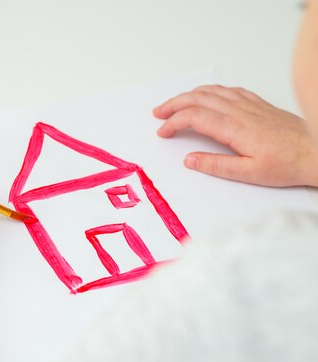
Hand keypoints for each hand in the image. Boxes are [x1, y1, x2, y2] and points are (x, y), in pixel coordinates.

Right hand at [153, 85, 317, 186]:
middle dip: (173, 104)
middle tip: (158, 113)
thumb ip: (216, 165)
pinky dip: (211, 90)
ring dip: (188, 95)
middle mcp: (239, 111)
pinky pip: (229, 89)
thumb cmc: (287, 164)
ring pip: (212, 91)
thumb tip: (190, 160)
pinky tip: (207, 95)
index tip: (163, 132)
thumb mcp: (249, 173)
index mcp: (234, 128)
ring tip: (174, 103)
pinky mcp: (258, 104)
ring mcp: (249, 105)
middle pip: (198, 98)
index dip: (173, 123)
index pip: (193, 118)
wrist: (316, 151)